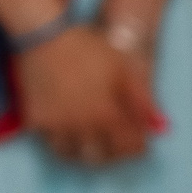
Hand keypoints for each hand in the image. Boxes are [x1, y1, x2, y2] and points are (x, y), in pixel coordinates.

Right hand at [16, 27, 165, 166]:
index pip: (129, 146)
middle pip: (100, 157)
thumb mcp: (122, 65)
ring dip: (84, 153)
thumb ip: (140, 97)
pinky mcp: (36, 121)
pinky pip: (50, 143)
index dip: (138, 147)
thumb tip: (155, 124)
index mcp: (107, 114)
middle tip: (114, 146)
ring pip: (72, 155)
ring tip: (89, 143)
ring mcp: (56, 126)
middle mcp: (82, 126)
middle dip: (111, 155)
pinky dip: (61, 143)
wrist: (43, 34)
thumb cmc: (86, 47)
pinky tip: (66, 133)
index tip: (139, 143)